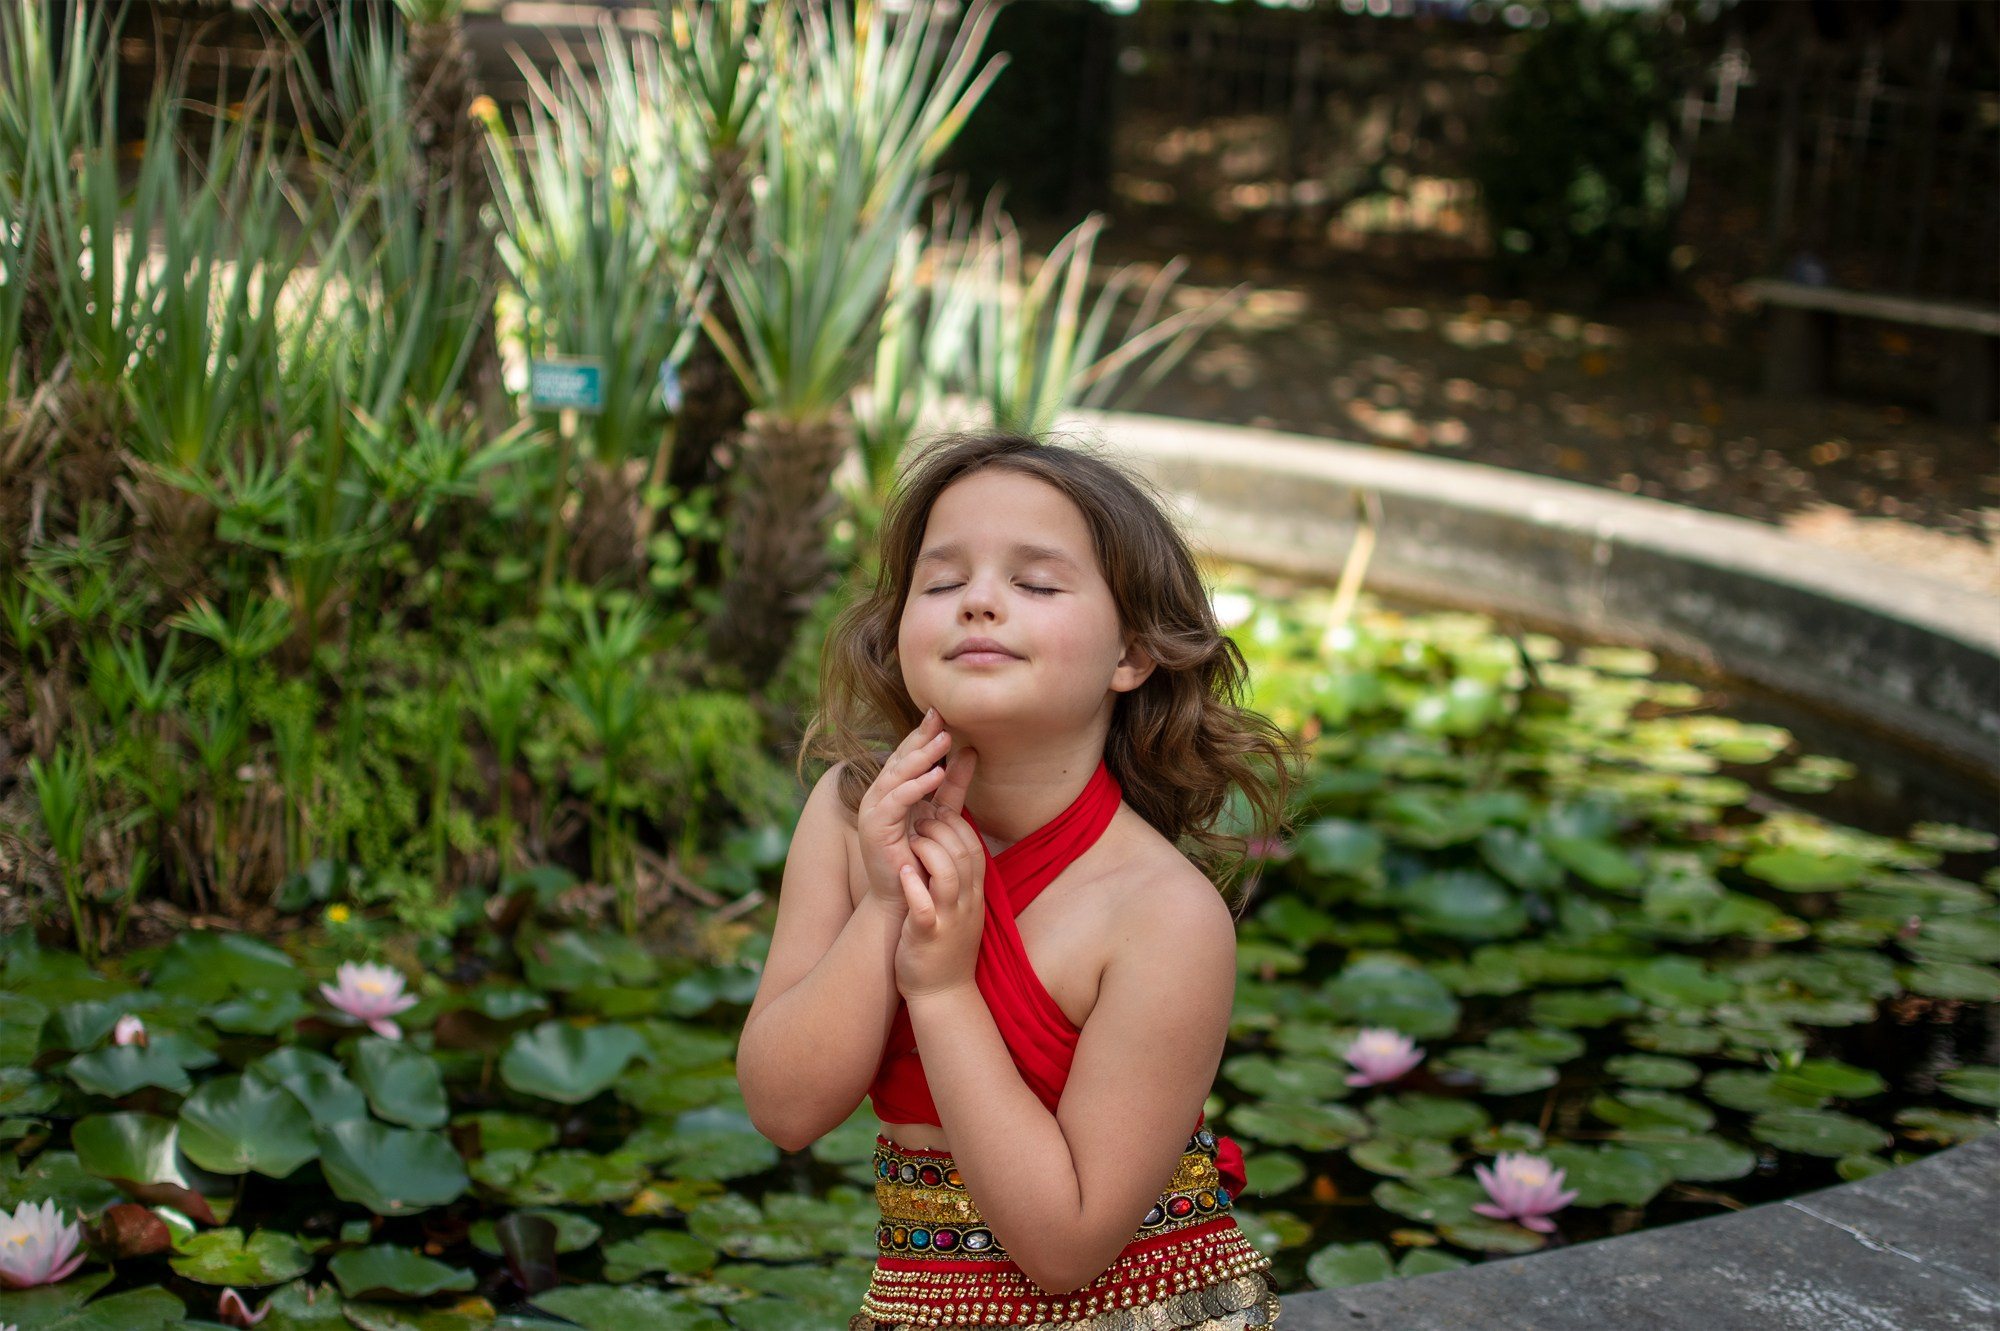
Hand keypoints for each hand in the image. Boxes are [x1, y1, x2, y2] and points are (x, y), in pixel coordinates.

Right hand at [857, 711, 972, 910]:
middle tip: (939, 714)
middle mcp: (878, 796)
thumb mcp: (943, 811)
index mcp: (891, 791)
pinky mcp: (875, 827)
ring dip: (920, 757)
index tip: (941, 712)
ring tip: (943, 740)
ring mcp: (873, 811)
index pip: (906, 755)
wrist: (905, 898)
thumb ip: (954, 784)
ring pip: (897, 776)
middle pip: (899, 759)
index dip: (922, 734)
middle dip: (920, 737)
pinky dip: (916, 785)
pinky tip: (936, 773)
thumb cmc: (922, 857)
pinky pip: (897, 800)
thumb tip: (970, 752)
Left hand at [896, 748, 984, 997]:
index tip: (933, 808)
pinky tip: (902, 872)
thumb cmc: (944, 942)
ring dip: (928, 849)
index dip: (954, 820)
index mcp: (973, 891)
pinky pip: (926, 908)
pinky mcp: (929, 936)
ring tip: (910, 840)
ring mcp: (950, 919)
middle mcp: (966, 901)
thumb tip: (946, 837)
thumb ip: (955, 871)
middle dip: (940, 826)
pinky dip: (914, 888)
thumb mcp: (957, 903)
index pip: (972, 844)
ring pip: (948, 874)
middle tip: (917, 817)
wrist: (943, 993)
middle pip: (963, 851)